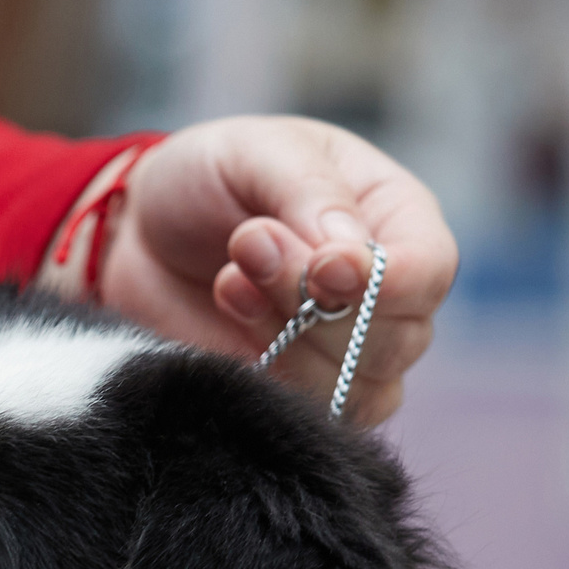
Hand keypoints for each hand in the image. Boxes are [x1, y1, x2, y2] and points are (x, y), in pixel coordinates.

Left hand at [42, 118, 458, 425]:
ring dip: (283, 338)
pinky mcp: (298, 395)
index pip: (430, 271)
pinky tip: (227, 316)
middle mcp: (386, 295)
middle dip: (316, 305)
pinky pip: (310, 417)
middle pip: (399, 340)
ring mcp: (347, 355)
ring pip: (355, 387)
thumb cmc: (209, 178)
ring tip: (230, 278)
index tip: (322, 267)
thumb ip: (310, 192)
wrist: (138, 233)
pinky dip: (264, 375)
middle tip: (249, 245)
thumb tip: (350, 254)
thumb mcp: (259, 152)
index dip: (386, 283)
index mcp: (397, 219)